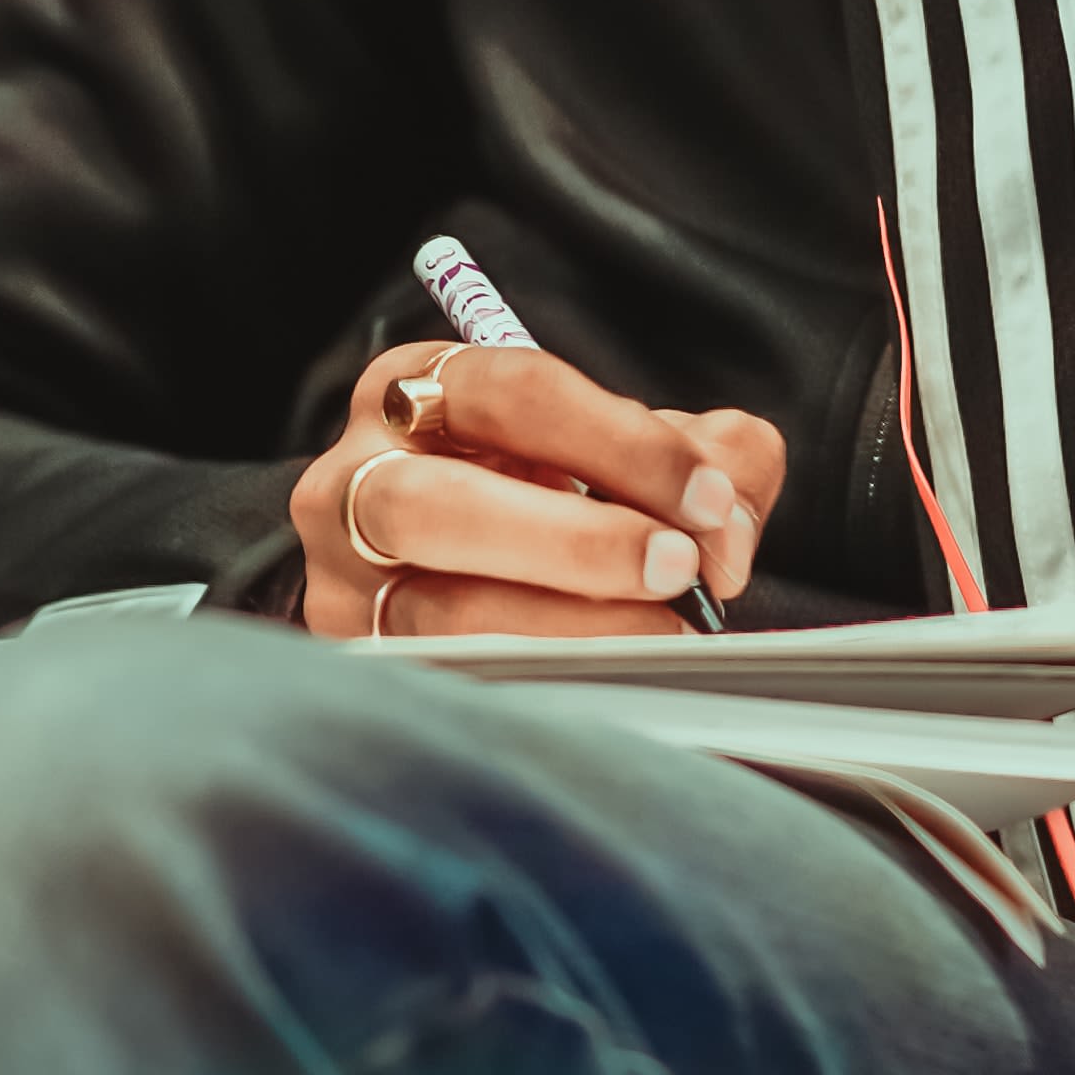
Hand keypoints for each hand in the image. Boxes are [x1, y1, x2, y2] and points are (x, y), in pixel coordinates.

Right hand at [290, 339, 786, 642]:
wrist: (448, 573)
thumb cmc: (554, 491)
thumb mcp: (628, 448)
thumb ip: (707, 459)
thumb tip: (728, 529)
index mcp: (427, 388)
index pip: (518, 394)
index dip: (625, 445)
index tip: (710, 500)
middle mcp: (361, 478)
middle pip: (444, 504)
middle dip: (579, 542)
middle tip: (681, 570)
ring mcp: (346, 584)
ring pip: (438, 613)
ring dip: (568, 627)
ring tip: (660, 634)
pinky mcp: (364, 669)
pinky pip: (449, 686)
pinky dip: (542, 685)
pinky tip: (608, 683)